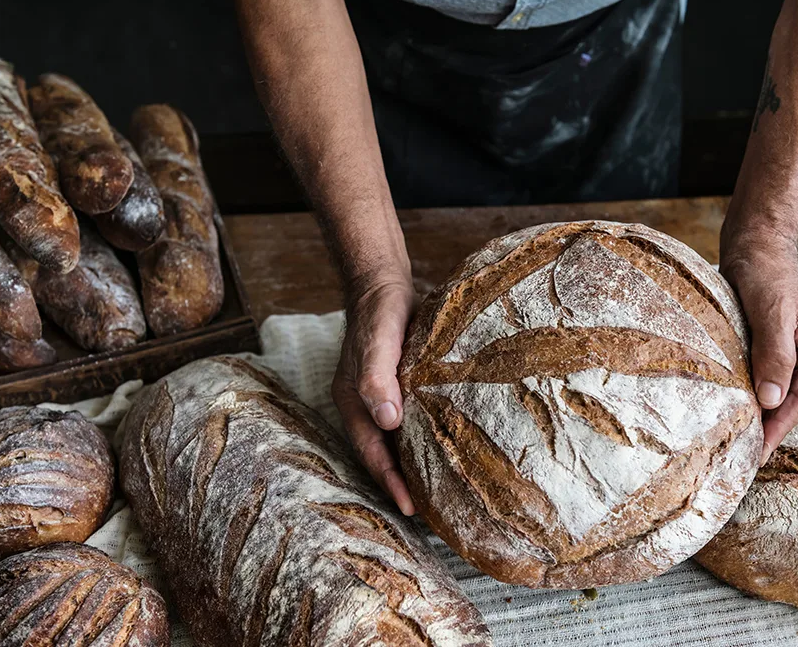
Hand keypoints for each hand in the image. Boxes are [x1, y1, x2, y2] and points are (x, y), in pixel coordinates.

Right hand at [332, 273, 417, 514]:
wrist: (385, 284)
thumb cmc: (379, 312)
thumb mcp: (378, 341)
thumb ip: (378, 377)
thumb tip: (388, 420)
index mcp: (353, 402)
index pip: (372, 452)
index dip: (390, 481)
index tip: (411, 508)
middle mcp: (366, 405)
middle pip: (382, 453)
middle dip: (401, 482)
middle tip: (429, 513)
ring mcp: (383, 397)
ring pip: (397, 441)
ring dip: (413, 464)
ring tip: (439, 491)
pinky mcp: (403, 386)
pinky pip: (412, 421)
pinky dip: (424, 439)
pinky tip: (444, 447)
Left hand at [721, 241, 797, 464]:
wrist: (752, 248)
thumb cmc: (764, 273)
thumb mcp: (770, 312)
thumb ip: (774, 354)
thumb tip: (771, 400)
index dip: (778, 426)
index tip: (757, 451)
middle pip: (792, 400)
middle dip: (769, 425)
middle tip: (741, 454)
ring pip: (779, 393)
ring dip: (759, 413)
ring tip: (737, 441)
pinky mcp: (777, 349)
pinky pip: (767, 379)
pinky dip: (752, 395)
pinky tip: (737, 411)